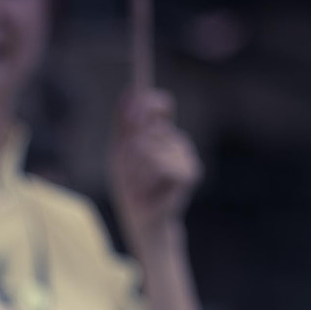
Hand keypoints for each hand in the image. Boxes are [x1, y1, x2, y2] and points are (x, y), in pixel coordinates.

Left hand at [107, 88, 201, 254]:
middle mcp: (177, 140)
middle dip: (129, 149)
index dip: (150, 101)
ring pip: (151, 147)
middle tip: (127, 170)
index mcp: (161, 133)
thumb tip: (130, 90)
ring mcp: (186, 155)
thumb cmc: (130, 186)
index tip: (135, 105)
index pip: (162, 104)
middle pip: (150, 127)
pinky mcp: (190, 172)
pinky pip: (160, 165)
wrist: (140, 219)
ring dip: (135, 168)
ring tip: (139, 184)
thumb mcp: (120, 152)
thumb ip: (124, 123)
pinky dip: (146, 179)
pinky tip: (150, 190)